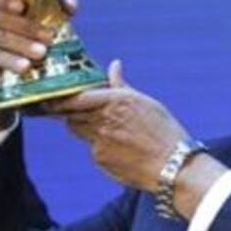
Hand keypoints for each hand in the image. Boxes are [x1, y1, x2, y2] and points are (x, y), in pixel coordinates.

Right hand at [0, 0, 76, 137]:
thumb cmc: (29, 28)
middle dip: (24, 30)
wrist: (7, 61)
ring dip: (14, 52)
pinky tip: (19, 72)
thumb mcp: (43, 13)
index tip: (22, 7)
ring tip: (35, 60)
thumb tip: (71, 5)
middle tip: (48, 40)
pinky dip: (3, 67)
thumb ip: (58, 3)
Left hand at [46, 60, 186, 191]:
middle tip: (72, 110)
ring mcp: (99, 139)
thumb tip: (114, 65)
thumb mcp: (145, 102)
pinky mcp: (99, 158)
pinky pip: (91, 148)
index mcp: (116, 100)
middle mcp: (104, 118)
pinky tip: (119, 149)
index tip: (58, 96)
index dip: (65, 97)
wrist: (173, 166)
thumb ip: (122, 85)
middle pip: (71, 113)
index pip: (78, 96)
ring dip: (83, 127)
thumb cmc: (164, 132)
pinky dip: (99, 146)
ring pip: (77, 129)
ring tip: (105, 129)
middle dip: (70, 111)